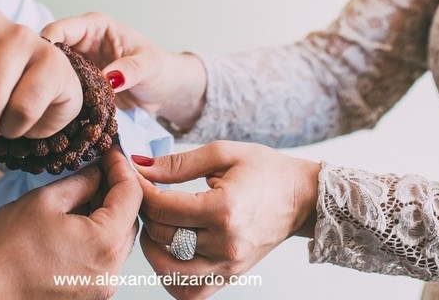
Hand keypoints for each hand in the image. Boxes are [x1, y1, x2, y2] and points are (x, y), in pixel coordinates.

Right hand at [0, 147, 142, 298]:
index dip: (122, 168)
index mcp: (104, 243)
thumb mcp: (44, 201)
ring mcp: (102, 287)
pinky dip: (99, 235)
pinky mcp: (89, 294)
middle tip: (100, 168)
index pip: (131, 196)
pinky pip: (106, 258)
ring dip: (109, 214)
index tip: (111, 152)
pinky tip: (78, 220)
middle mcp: (111, 271)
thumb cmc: (6, 249)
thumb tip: (98, 173)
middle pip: (131, 219)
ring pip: (120, 240)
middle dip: (118, 191)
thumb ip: (81, 183)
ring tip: (86, 193)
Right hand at [42, 12, 206, 129]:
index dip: (47, 46)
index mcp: (95, 26)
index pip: (60, 30)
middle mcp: (82, 42)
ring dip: (48, 88)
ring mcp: (78, 64)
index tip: (42, 70)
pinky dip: (57, 100)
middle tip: (41, 94)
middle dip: (43, 71)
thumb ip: (130, 70)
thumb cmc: (161, 70)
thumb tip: (108, 78)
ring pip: (51, 73)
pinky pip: (60, 89)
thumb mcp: (149, 67)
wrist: (166, 90)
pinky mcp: (78, 85)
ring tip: (47, 107)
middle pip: (49, 52)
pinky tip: (55, 115)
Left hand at [132, 142, 319, 298]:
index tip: (135, 176)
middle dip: (144, 214)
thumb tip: (140, 165)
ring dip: (152, 249)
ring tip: (157, 225)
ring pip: (168, 272)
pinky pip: (189, 292)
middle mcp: (226, 244)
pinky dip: (171, 276)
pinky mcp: (230, 277)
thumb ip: (178, 163)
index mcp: (224, 209)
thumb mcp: (223, 153)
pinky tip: (170, 251)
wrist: (302, 197)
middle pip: (161, 238)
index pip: (163, 208)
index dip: (140, 190)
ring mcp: (229, 266)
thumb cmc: (265, 170)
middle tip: (145, 195)